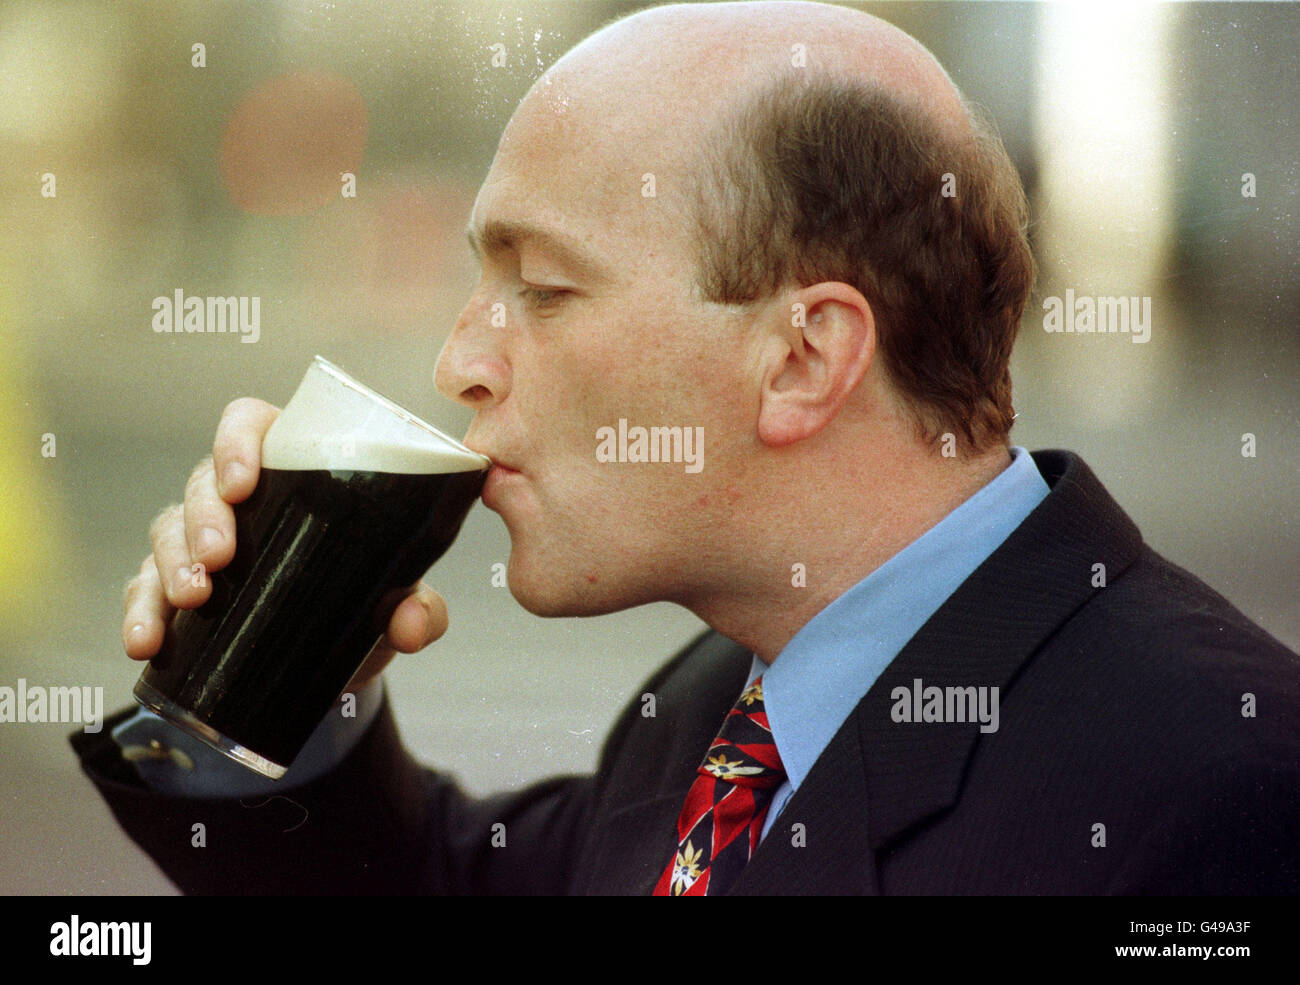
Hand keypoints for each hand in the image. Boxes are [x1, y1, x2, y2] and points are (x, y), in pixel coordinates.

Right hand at [121, 397, 448, 689]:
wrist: (336, 666)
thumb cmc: (366, 603)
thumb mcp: (397, 603)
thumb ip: (421, 610)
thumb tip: (412, 624)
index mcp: (294, 470)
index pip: (253, 425)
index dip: (238, 442)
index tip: (242, 483)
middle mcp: (241, 498)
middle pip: (203, 481)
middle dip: (205, 516)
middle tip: (221, 558)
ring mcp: (202, 541)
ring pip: (168, 529)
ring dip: (171, 561)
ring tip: (192, 597)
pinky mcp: (175, 589)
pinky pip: (143, 589)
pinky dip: (140, 613)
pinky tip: (144, 640)